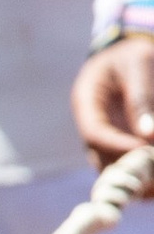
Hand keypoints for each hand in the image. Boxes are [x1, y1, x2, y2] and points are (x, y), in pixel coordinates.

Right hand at [74, 37, 153, 165]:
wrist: (128, 50)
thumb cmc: (133, 52)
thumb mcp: (139, 63)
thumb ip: (141, 96)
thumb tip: (149, 134)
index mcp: (86, 100)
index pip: (94, 132)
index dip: (117, 146)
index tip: (144, 150)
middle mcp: (91, 122)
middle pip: (99, 156)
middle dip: (125, 170)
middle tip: (151, 177)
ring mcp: (104, 133)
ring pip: (111, 164)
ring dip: (132, 176)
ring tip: (153, 182)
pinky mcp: (117, 139)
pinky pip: (124, 160)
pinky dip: (139, 170)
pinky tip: (152, 177)